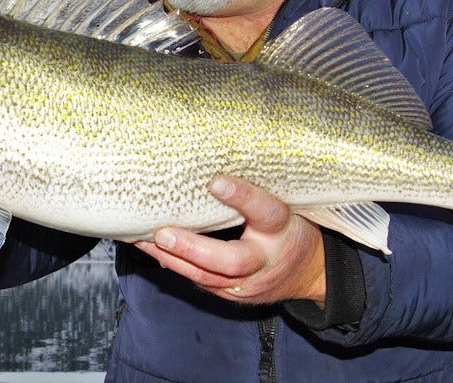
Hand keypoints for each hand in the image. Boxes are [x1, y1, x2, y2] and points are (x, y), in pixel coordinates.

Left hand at [134, 176, 325, 304]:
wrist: (310, 272)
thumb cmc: (292, 227)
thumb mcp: (288, 204)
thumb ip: (260, 191)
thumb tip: (217, 157)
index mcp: (283, 230)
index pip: (267, 212)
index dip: (243, 197)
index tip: (215, 181)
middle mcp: (266, 260)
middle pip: (231, 261)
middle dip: (193, 248)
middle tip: (162, 233)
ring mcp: (250, 283)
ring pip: (209, 277)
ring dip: (173, 258)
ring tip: (142, 240)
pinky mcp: (235, 296)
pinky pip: (202, 282)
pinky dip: (176, 265)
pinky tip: (152, 250)